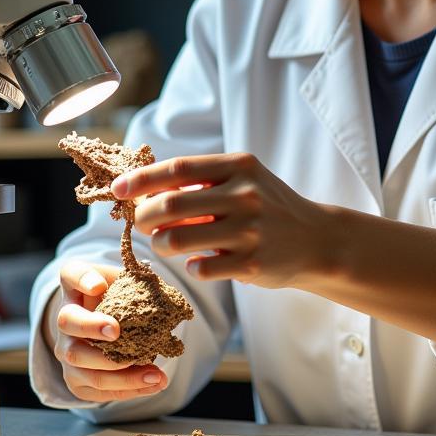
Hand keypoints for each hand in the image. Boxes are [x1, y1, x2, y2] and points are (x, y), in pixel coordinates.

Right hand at [45, 259, 168, 402]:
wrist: (108, 327)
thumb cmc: (121, 299)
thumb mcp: (129, 282)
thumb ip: (143, 283)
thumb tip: (169, 297)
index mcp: (77, 286)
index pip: (71, 273)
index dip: (83, 279)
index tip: (98, 286)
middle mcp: (65, 318)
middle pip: (67, 321)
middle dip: (91, 327)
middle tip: (116, 332)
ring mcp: (67, 350)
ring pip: (82, 363)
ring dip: (119, 371)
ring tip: (154, 373)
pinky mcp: (76, 379)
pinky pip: (97, 389)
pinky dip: (127, 389)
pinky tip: (153, 384)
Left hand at [111, 152, 331, 288]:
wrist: (318, 240)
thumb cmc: (269, 207)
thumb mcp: (244, 181)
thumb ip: (203, 182)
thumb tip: (147, 190)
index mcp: (239, 167)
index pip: (177, 169)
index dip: (142, 179)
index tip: (118, 190)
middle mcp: (245, 195)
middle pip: (171, 205)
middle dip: (145, 217)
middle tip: (142, 224)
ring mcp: (249, 230)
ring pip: (178, 239)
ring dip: (161, 244)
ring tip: (165, 244)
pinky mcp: (252, 263)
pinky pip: (201, 267)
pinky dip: (191, 265)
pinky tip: (198, 262)